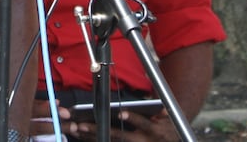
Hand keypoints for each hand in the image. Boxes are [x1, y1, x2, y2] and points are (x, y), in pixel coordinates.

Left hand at [42, 108, 171, 141]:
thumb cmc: (167, 129)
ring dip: (94, 136)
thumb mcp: (168, 120)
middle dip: (101, 130)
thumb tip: (156, 106)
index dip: (134, 118)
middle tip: (83, 124)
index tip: (121, 112)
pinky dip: (96, 140)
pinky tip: (83, 136)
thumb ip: (160, 112)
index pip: (144, 124)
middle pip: (120, 137)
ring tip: (78, 129)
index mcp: (155, 132)